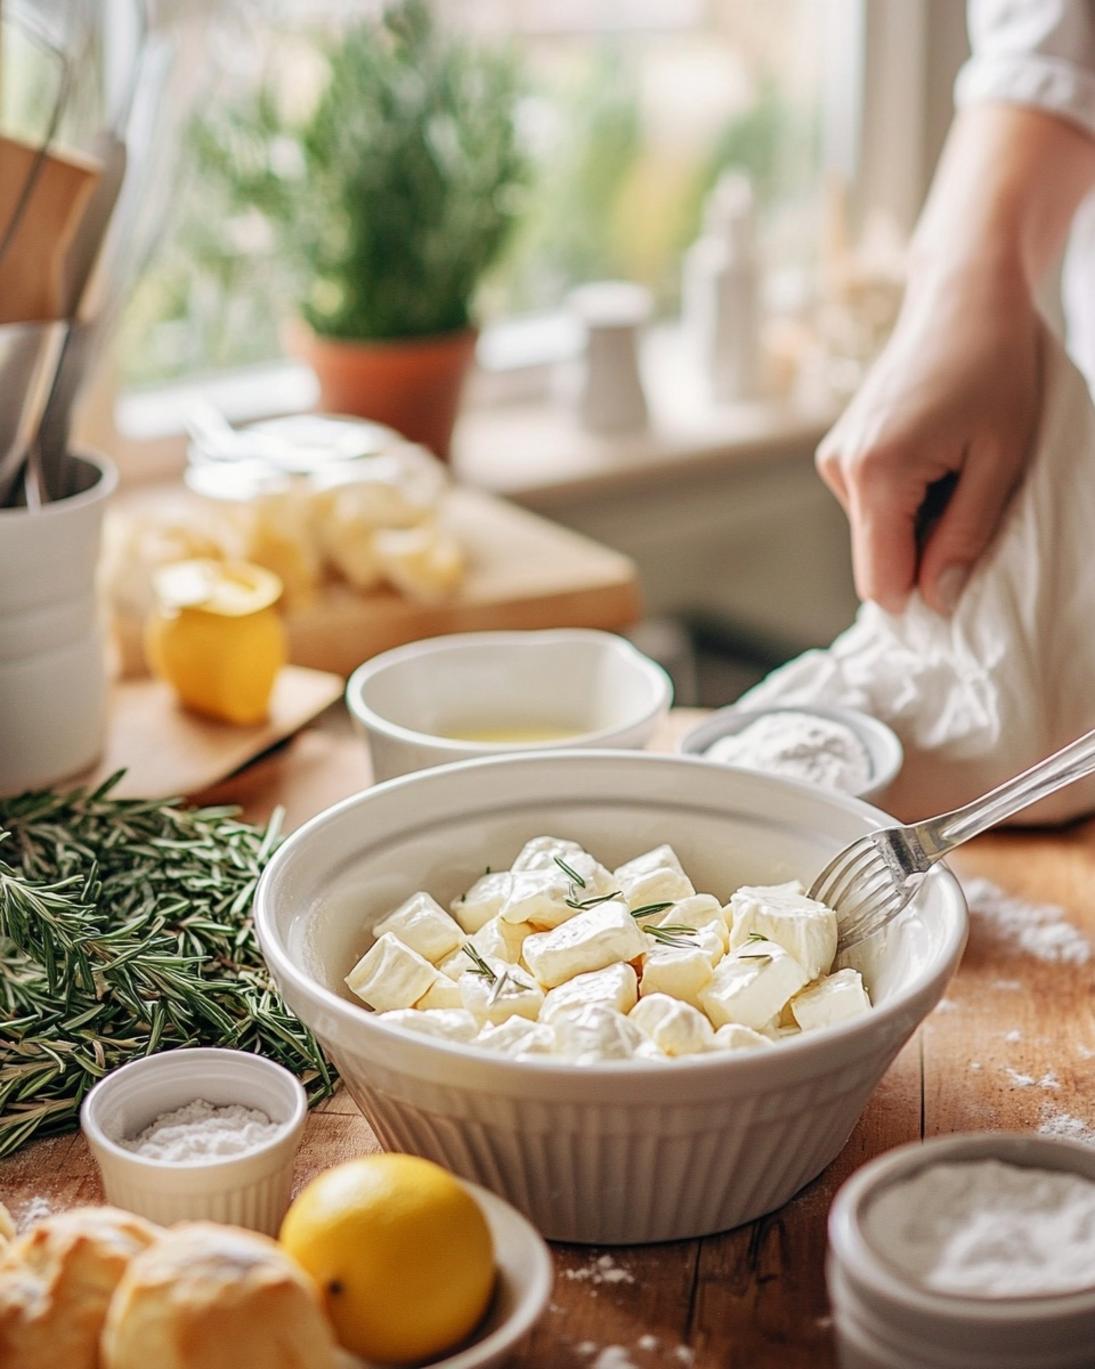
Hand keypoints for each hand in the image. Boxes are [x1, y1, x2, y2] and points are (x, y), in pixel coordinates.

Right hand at [815, 270, 1042, 613]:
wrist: (963, 297)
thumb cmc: (993, 365)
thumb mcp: (1001, 459)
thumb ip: (966, 535)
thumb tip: (939, 600)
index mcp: (877, 474)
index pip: (882, 582)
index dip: (925, 594)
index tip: (968, 575)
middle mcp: (841, 469)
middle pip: (879, 560)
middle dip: (927, 551)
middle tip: (974, 498)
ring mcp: (835, 460)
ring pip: (877, 535)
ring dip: (921, 522)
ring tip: (957, 465)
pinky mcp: (840, 452)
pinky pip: (873, 508)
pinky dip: (908, 500)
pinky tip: (936, 455)